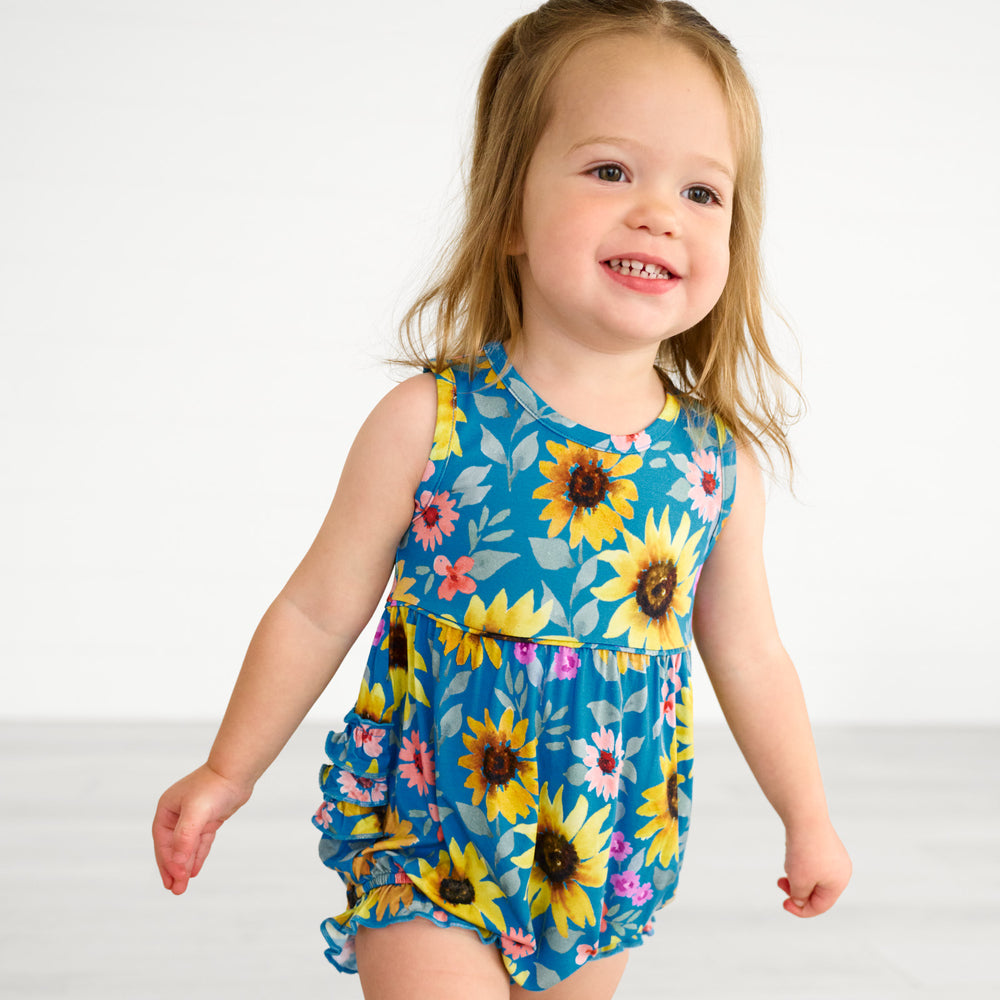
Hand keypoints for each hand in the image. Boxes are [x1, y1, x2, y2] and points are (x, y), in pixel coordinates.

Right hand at [152, 764, 252, 894]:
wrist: (237, 771)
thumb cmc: (214, 786)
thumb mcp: (196, 812)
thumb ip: (185, 837)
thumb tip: (177, 863)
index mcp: (167, 809)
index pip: (163, 842)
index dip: (168, 862)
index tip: (174, 880)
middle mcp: (177, 813)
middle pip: (172, 846)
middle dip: (174, 868)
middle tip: (175, 890)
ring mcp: (194, 816)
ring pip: (187, 846)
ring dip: (185, 865)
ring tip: (182, 886)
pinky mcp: (209, 818)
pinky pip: (200, 842)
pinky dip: (197, 855)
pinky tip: (194, 870)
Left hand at [777, 821, 850, 917]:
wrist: (804, 815)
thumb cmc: (803, 851)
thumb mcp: (799, 881)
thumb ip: (800, 897)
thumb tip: (800, 901)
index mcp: (839, 883)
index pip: (821, 906)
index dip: (801, 910)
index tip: (783, 903)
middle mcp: (841, 870)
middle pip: (817, 891)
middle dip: (797, 889)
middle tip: (780, 882)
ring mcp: (835, 855)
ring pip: (812, 875)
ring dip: (797, 875)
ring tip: (789, 862)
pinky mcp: (825, 843)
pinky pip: (811, 861)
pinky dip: (800, 862)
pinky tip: (792, 851)